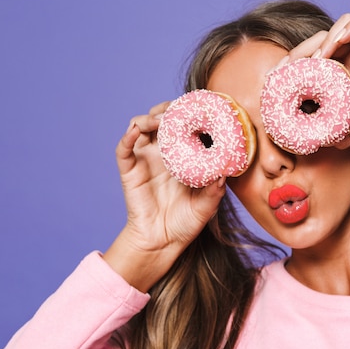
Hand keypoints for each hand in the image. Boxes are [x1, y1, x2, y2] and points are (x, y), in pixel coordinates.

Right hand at [103, 101, 225, 291]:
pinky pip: (123, 149)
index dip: (189, 113)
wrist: (164, 242)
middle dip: (168, 108)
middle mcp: (162, 153)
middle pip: (160, 118)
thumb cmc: (187, 222)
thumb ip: (216, 189)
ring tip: (160, 119)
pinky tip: (135, 131)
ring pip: (140, 125)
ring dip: (148, 117)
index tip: (201, 106)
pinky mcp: (129, 170)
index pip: (183, 125)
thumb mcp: (207, 204)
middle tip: (179, 108)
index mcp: (182, 156)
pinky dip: (127, 136)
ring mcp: (144, 159)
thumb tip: (226, 172)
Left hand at [285, 14, 349, 147]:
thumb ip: (342, 134)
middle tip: (289, 68)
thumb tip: (321, 144)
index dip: (297, 66)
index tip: (281, 79)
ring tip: (316, 59)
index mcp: (346, 75)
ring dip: (324, 40)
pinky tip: (338, 43)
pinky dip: (349, 29)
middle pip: (321, 43)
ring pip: (339, 29)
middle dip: (303, 53)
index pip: (315, 63)